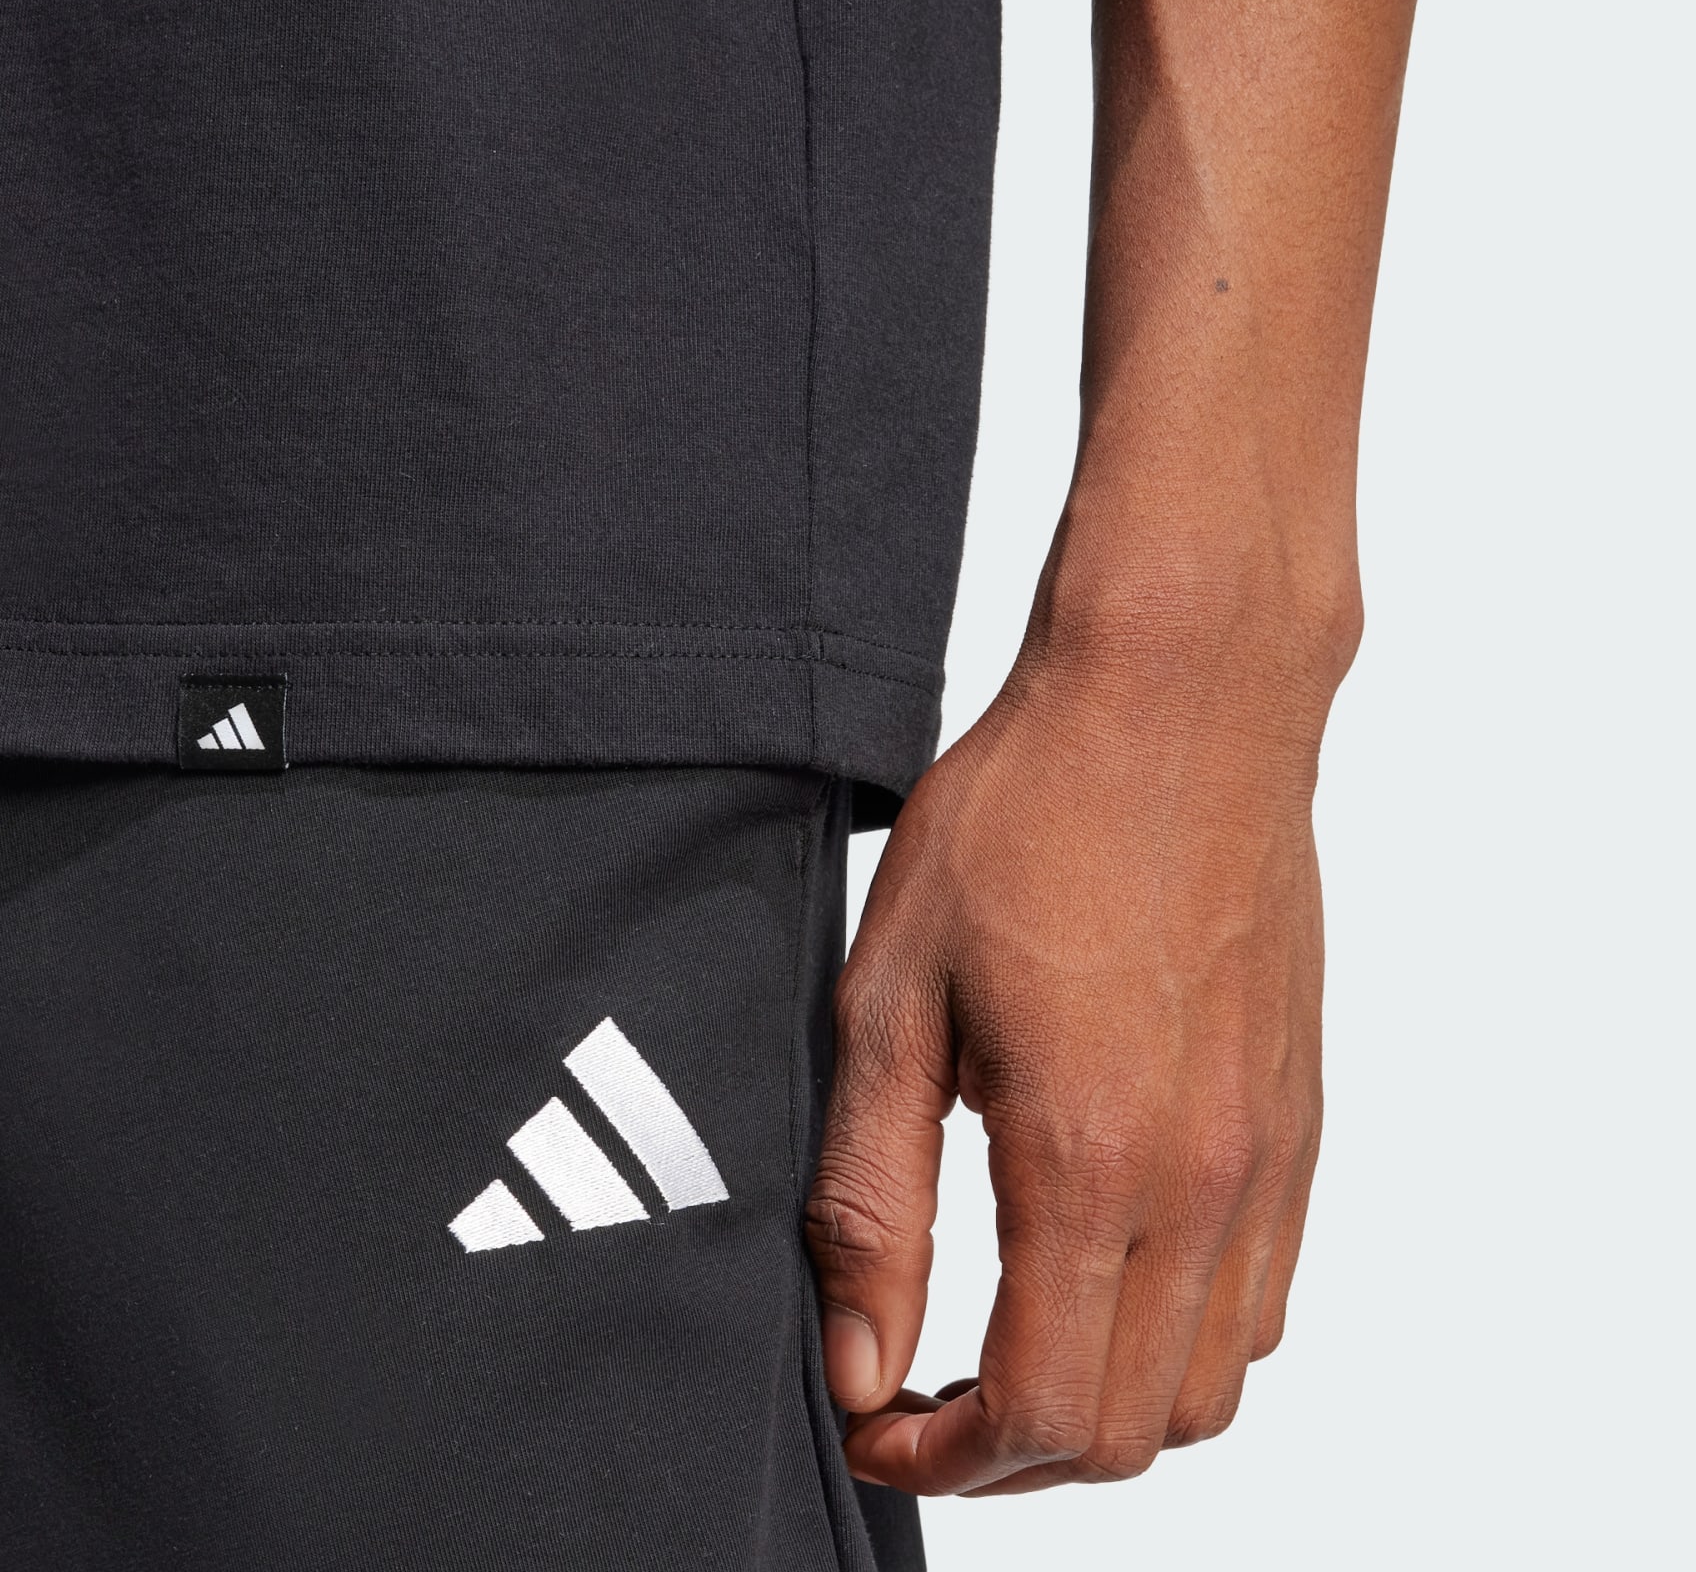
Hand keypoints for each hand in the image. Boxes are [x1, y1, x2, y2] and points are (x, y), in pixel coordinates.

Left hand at [805, 600, 1343, 1493]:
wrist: (1176, 704)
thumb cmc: (1025, 821)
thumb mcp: (892, 999)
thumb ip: (873, 1198)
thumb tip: (863, 1360)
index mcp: (1088, 1159)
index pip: (1038, 1412)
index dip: (940, 1457)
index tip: (874, 1421)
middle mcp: (1202, 1182)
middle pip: (1129, 1432)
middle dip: (1010, 1456)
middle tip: (922, 1395)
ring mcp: (1268, 1156)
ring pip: (1210, 1388)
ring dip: (1103, 1407)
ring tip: (1007, 1342)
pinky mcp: (1299, 1118)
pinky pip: (1264, 1298)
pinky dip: (1181, 1339)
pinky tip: (1101, 1267)